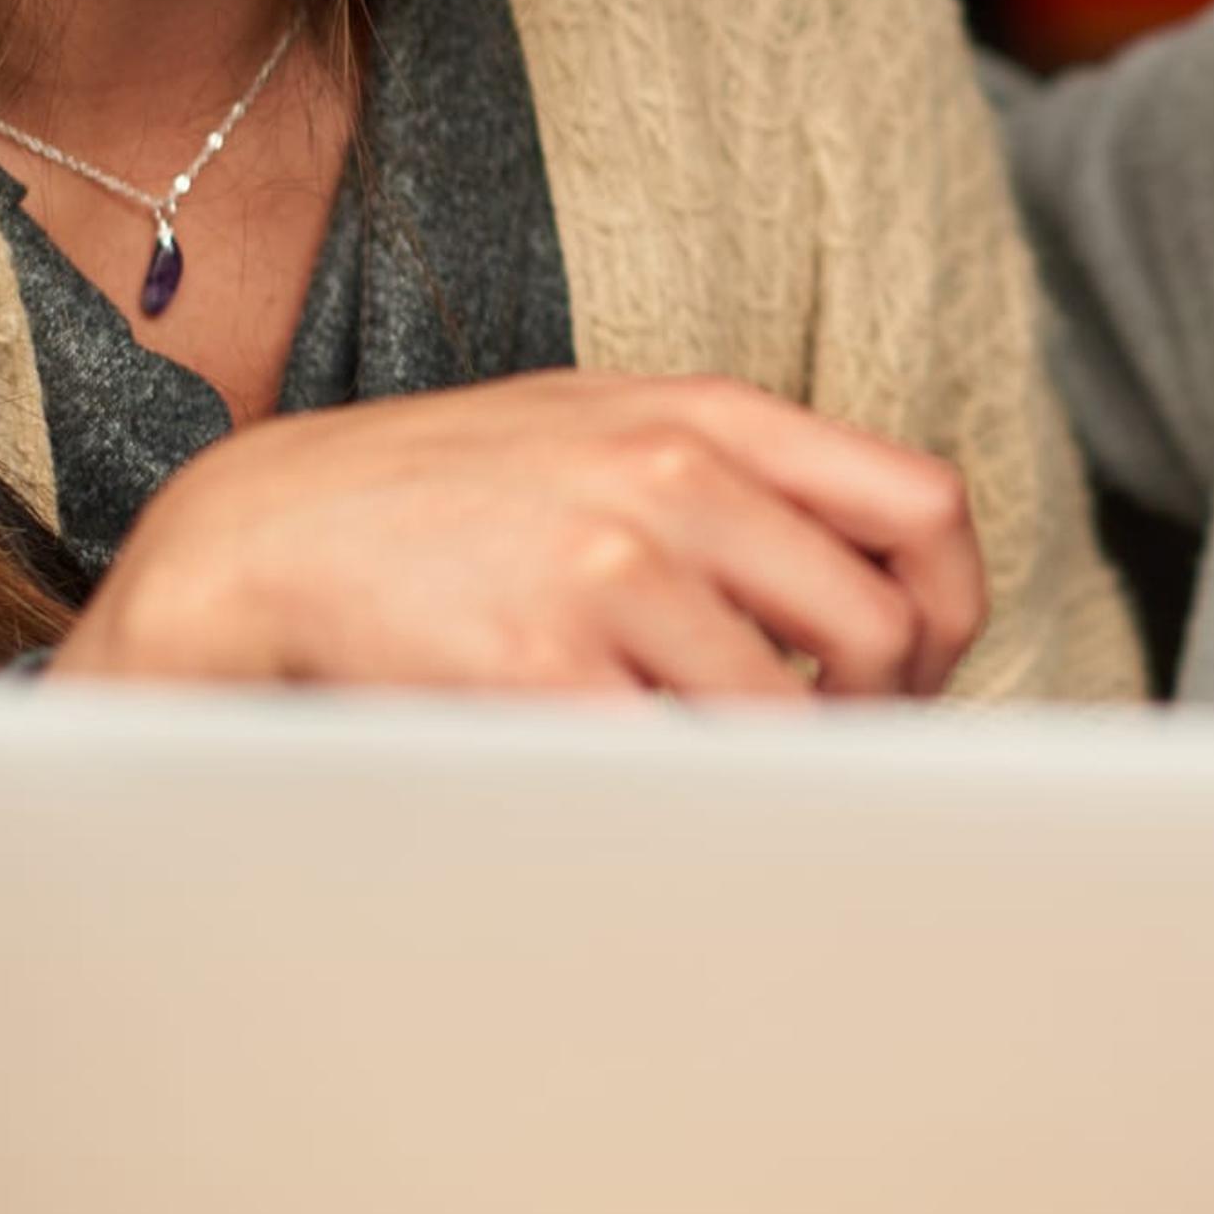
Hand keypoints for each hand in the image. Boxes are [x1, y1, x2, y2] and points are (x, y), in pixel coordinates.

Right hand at [49, 372, 985, 698]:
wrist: (265, 534)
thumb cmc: (456, 494)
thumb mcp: (611, 427)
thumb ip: (745, 481)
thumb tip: (890, 594)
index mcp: (711, 417)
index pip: (924, 507)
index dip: (949, 610)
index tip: (912, 671)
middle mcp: (674, 479)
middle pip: (878, 627)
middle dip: (874, 713)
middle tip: (822, 749)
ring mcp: (608, 571)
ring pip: (784, 715)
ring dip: (770, 766)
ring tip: (714, 763)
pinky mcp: (542, 669)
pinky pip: (677, 764)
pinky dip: (686, 796)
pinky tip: (642, 785)